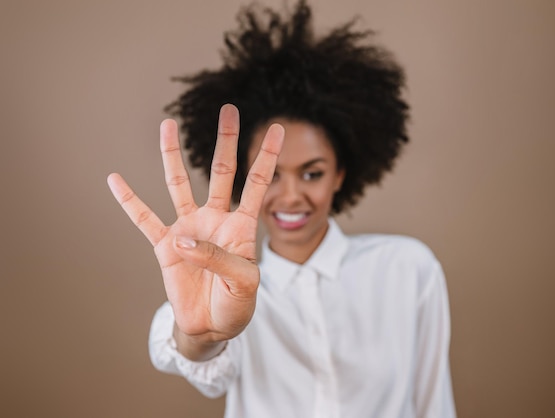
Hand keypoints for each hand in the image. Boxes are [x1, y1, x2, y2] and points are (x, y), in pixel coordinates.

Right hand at [108, 104, 283, 354]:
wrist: (212, 326)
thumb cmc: (236, 303)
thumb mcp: (243, 282)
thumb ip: (217, 258)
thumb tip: (183, 237)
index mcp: (242, 226)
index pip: (257, 184)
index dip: (267, 157)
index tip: (279, 128)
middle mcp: (215, 220)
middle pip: (222, 172)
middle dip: (226, 141)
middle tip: (228, 109)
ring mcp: (189, 229)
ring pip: (179, 185)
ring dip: (173, 156)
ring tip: (167, 125)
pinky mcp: (166, 246)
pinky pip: (144, 220)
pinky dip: (129, 202)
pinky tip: (115, 180)